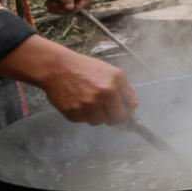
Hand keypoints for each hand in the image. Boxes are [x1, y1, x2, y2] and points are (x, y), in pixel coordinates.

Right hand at [0, 36, 137, 124]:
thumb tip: (134, 106)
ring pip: (98, 122)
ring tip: (92, 102)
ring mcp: (85, 108)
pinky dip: (84, 115)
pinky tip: (80, 102)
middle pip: (114, 120)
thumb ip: (126, 89)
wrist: (58, 69)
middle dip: (114, 117)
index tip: (126, 114)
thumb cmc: (86, 68)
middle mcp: (99, 99)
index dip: (127, 113)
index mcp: (112, 88)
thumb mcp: (112, 72)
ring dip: (98, 116)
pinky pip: (83, 121)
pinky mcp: (72, 114)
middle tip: (110, 110)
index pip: (126, 111)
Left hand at [21, 0, 89, 14]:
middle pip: (76, 5)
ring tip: (49, 6)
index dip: (78, 7)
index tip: (68, 10)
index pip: (84, 0)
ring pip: (67, 7)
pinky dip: (54, 7)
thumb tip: (71, 8)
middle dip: (65, 9)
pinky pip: (59, 6)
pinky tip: (47, 4)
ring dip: (58, 9)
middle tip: (54, 9)